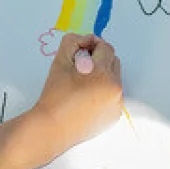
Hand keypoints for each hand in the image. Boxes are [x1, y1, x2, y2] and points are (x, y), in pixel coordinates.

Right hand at [27, 33, 122, 151]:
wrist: (53, 127)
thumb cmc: (54, 94)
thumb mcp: (60, 61)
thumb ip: (73, 42)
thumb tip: (87, 40)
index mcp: (102, 72)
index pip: (106, 48)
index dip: (92, 45)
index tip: (80, 51)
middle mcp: (115, 87)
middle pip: (113, 62)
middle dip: (99, 60)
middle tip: (80, 67)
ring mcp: (116, 103)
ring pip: (114, 79)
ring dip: (103, 76)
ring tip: (83, 85)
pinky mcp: (114, 115)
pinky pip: (113, 96)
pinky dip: (104, 93)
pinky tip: (86, 99)